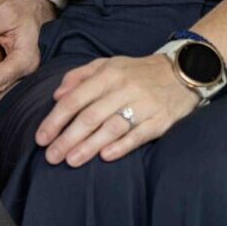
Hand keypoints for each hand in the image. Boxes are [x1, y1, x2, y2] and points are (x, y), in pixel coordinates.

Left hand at [0, 0, 55, 112]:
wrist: (34, 10)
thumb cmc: (20, 10)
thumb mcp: (4, 12)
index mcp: (25, 58)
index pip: (0, 78)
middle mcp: (27, 72)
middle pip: (1, 95)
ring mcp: (23, 77)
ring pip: (2, 98)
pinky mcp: (16, 77)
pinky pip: (2, 93)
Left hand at [33, 54, 198, 165]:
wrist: (184, 72)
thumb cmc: (138, 72)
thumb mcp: (108, 64)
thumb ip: (80, 76)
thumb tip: (57, 95)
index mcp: (108, 75)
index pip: (75, 99)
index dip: (55, 119)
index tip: (41, 137)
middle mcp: (124, 89)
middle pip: (89, 116)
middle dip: (67, 138)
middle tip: (51, 157)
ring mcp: (143, 105)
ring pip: (111, 128)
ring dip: (89, 146)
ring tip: (71, 161)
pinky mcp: (160, 121)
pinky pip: (137, 135)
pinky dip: (120, 146)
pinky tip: (104, 157)